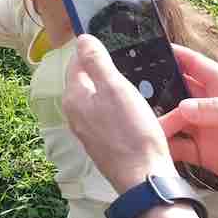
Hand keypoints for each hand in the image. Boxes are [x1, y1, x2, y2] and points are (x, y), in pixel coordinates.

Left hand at [63, 35, 177, 193]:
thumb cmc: (131, 132)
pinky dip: (119, 109)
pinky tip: (135, 110)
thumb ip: (97, 62)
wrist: (144, 178)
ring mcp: (87, 130)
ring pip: (97, 100)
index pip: (76, 63)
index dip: (91, 50)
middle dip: (102, 71)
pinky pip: (107, 117)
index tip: (108, 43)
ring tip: (133, 85)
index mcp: (74, 97)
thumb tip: (82, 39)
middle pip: (86, 82)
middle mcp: (75, 114)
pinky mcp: (102, 143)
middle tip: (125, 64)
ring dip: (112, 90)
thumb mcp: (116, 88)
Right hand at [159, 44, 217, 205]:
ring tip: (148, 128)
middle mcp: (215, 109)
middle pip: (179, 93)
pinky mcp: (209, 156)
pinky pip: (182, 149)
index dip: (175, 56)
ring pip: (176, 121)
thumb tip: (185, 106)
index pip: (197, 66)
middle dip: (158, 93)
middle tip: (138, 98)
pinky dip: (168, 148)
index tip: (150, 52)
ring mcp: (211, 132)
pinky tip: (158, 148)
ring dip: (161, 123)